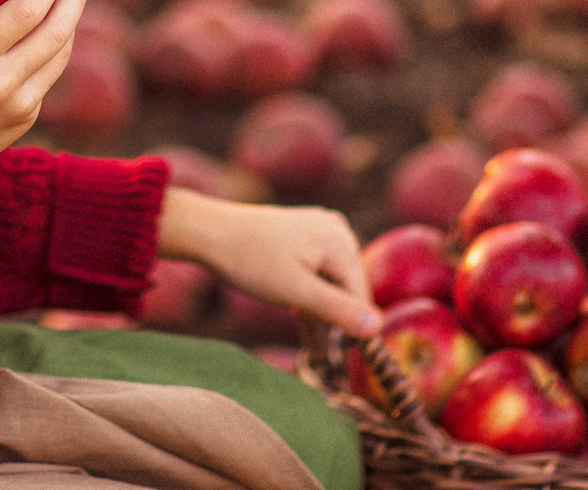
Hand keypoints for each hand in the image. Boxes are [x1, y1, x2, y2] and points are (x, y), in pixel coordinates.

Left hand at [155, 187, 379, 335]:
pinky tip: (301, 314)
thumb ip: (338, 310)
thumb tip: (377, 328)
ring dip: (320, 310)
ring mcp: (320, 229)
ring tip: (313, 345)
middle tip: (323, 356)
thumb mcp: (296, 292)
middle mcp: (336, 229)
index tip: (340, 358)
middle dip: (334, 318)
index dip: (351, 327)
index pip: (360, 294)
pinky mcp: (304, 234)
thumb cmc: (251, 261)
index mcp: (340, 239)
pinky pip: (317, 270)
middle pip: (347, 287)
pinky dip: (310, 293)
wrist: (210, 232)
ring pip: (331, 280)